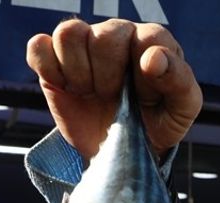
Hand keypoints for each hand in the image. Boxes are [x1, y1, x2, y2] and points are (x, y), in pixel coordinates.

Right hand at [27, 19, 201, 159]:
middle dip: (108, 78)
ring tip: (89, 92)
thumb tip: (153, 59)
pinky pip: (38, 47)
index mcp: (152, 41)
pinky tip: (66, 87)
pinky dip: (48, 69)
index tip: (143, 97)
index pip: (147, 38)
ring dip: (78, 73)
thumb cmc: (157, 123)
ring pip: (69, 33)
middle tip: (112, 98)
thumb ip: (179, 81)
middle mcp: (117, 34)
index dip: (142, 71)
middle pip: (104, 36)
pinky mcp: (53, 59)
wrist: (121, 152)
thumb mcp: (181, 109)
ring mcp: (83, 43)